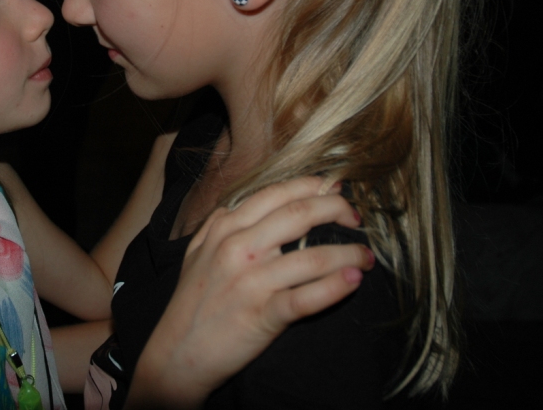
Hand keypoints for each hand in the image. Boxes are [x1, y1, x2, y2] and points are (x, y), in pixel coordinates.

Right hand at [127, 177, 373, 408]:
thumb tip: (247, 205)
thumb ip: (220, 224)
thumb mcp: (197, 252)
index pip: (276, 194)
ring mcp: (250, 281)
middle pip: (299, 214)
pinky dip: (336, 286)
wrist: (176, 354)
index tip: (336, 190)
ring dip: (348, 253)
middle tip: (356, 217)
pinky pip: (307, 297)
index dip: (312, 187)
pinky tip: (354, 279)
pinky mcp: (261, 315)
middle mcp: (237, 247)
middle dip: (336, 209)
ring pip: (311, 257)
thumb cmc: (191, 303)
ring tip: (366, 256)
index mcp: (224, 227)